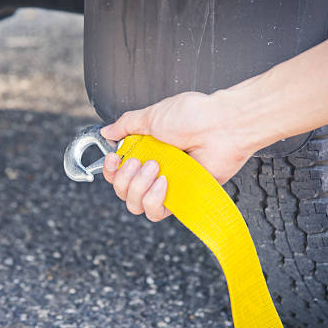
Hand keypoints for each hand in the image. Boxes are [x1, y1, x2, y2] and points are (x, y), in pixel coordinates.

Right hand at [101, 91, 255, 221]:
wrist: (221, 127)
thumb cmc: (193, 117)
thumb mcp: (151, 115)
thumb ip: (126, 125)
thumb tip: (107, 132)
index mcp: (145, 151)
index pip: (118, 172)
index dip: (111, 170)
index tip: (114, 159)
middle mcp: (154, 170)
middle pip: (122, 191)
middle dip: (125, 178)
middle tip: (142, 162)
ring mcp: (166, 186)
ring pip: (135, 205)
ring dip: (138, 187)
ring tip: (156, 168)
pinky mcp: (181, 198)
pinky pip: (155, 212)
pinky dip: (153, 199)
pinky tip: (163, 183)